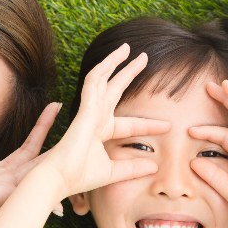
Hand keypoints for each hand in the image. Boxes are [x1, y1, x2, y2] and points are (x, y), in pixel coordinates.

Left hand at [0, 87, 60, 227]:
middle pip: (26, 149)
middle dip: (41, 127)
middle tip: (55, 107)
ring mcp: (8, 184)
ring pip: (34, 155)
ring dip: (47, 132)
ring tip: (60, 109)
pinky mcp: (11, 188)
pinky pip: (32, 168)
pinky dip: (48, 154)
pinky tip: (64, 145)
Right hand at [39, 44, 170, 198]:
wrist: (60, 178)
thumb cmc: (80, 176)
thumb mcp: (114, 172)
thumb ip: (132, 168)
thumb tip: (154, 167)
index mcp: (101, 131)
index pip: (130, 124)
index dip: (149, 124)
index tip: (168, 125)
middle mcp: (95, 118)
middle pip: (115, 89)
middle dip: (129, 73)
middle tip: (143, 57)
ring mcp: (88, 111)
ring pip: (101, 79)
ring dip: (114, 62)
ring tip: (128, 48)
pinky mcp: (84, 110)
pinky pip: (93, 83)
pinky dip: (101, 70)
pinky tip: (112, 59)